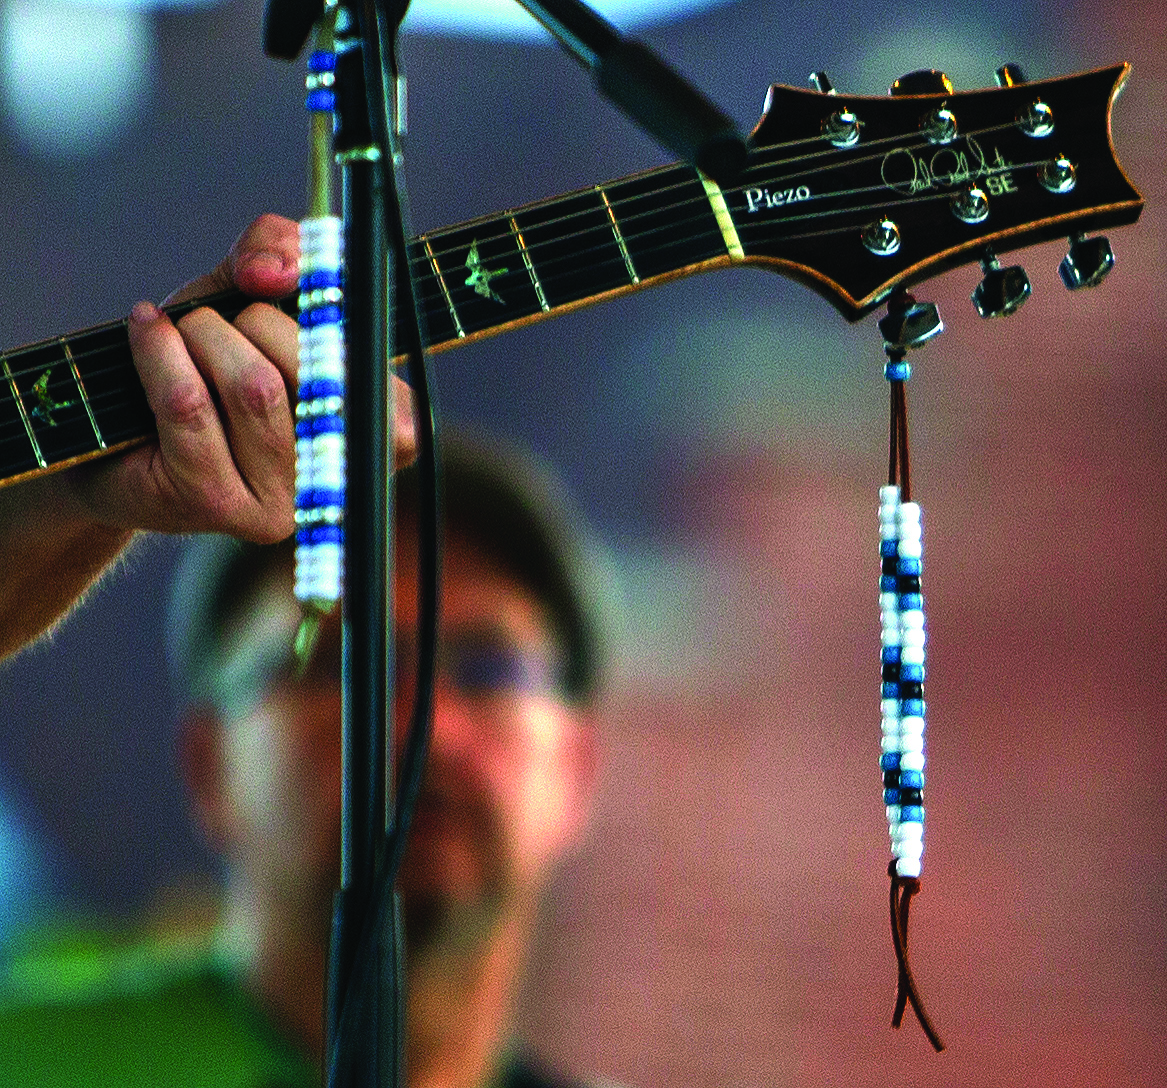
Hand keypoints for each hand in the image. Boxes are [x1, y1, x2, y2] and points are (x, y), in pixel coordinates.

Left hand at [68, 214, 416, 542]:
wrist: (124, 441)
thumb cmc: (207, 363)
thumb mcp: (248, 293)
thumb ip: (278, 252)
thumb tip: (278, 272)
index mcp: (379, 426)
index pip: (379, 360)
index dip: (331, 304)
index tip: (286, 282)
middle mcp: (342, 472)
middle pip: (318, 371)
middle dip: (255, 319)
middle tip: (222, 319)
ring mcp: (283, 502)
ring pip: (254, 389)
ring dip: (204, 334)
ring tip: (183, 331)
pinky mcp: (216, 506)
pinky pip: (190, 406)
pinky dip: (160, 350)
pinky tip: (147, 330)